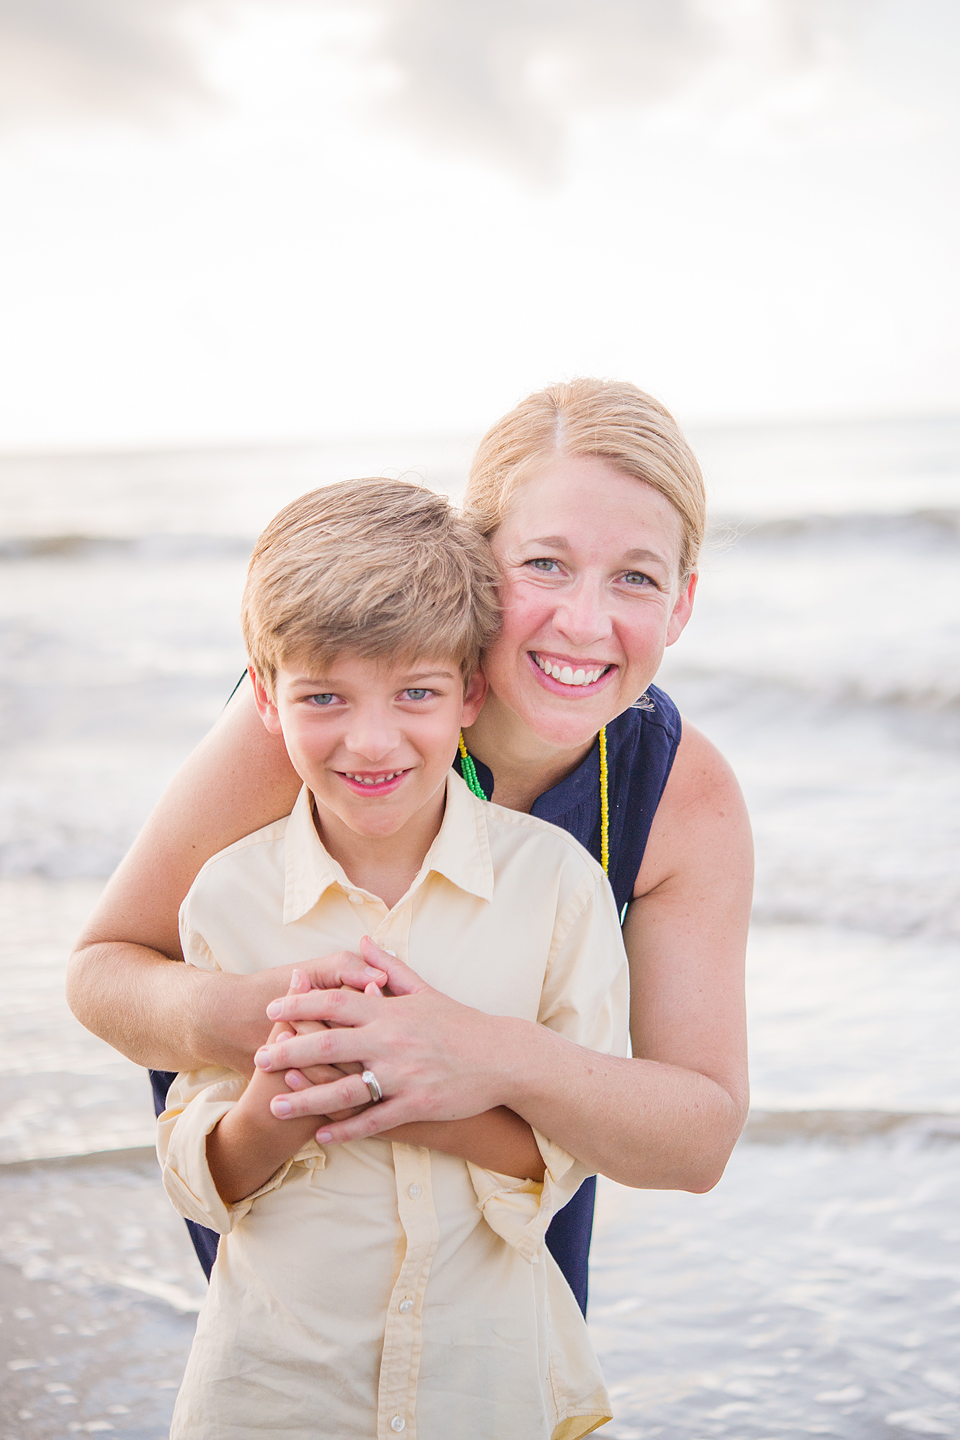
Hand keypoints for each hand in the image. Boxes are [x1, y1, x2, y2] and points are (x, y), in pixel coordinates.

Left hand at [257, 938, 521, 1140]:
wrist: (502, 1057)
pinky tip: (320, 1135)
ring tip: (275, 1105)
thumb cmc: (460, 1022)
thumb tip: (361, 941)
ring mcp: (403, 1075)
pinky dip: (345, 1129)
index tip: (272, 1009)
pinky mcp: (416, 1104)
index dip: (300, 1004)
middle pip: (329, 1044)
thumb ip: (388, 967)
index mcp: (391, 1010)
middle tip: (257, 1058)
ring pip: (345, 1089)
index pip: (336, 1001)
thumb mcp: (425, 989)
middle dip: (289, 1050)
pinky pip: (373, 1120)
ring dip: (306, 1097)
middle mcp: (392, 1041)